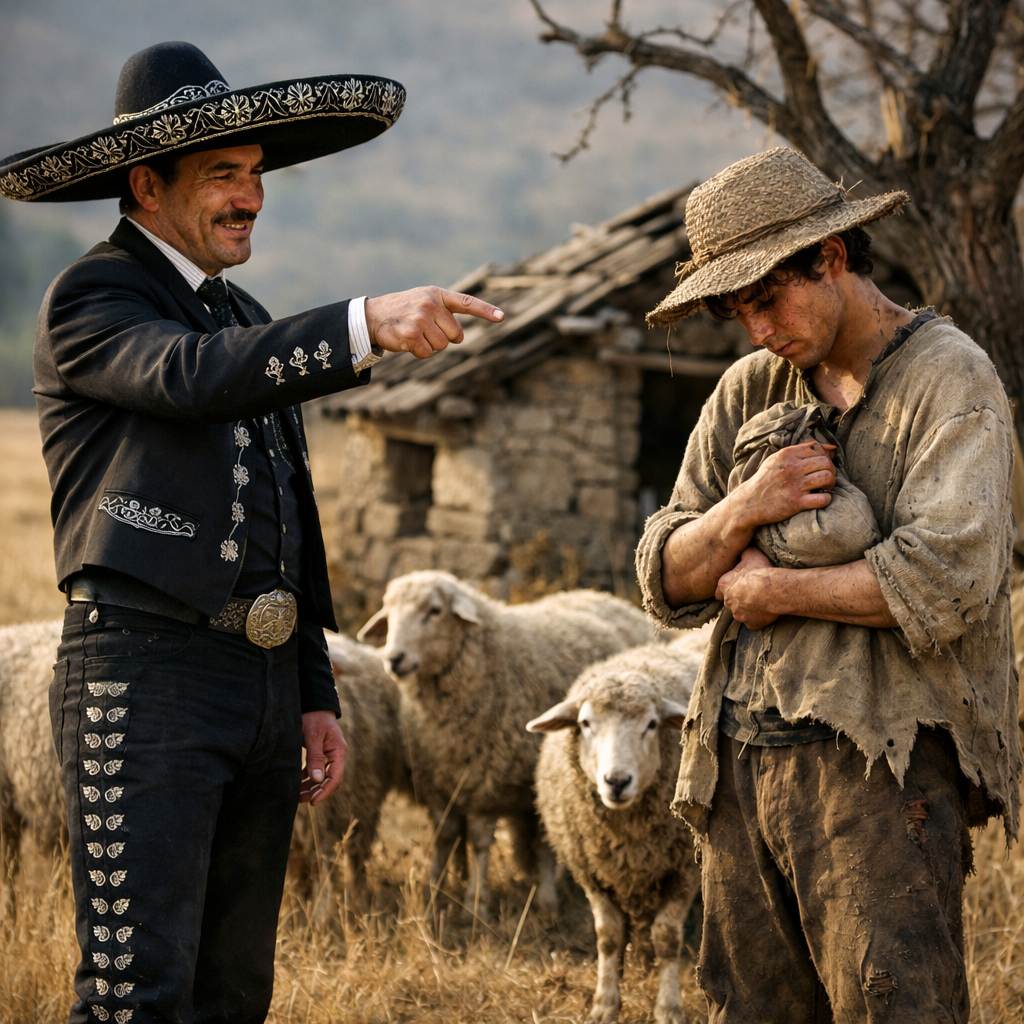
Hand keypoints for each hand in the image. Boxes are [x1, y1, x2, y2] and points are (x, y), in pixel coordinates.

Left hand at [300, 710, 346, 805]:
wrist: (313, 704)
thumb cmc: (313, 718)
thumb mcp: (313, 736)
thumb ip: (315, 757)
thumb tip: (317, 779)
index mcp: (338, 751)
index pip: (335, 777)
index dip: (325, 791)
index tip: (313, 801)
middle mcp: (335, 755)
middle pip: (329, 780)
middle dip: (316, 792)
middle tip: (301, 801)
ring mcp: (328, 755)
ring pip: (321, 777)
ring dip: (310, 787)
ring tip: (296, 796)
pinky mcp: (320, 754)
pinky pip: (315, 770)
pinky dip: (306, 778)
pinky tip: (296, 784)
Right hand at [364, 287, 503, 359]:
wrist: (373, 315)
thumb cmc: (404, 310)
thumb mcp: (425, 302)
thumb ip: (444, 311)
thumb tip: (460, 337)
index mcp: (438, 294)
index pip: (467, 302)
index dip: (486, 311)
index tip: (502, 317)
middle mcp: (430, 304)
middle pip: (456, 335)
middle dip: (444, 338)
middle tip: (426, 331)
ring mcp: (420, 318)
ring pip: (442, 346)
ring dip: (429, 346)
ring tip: (415, 333)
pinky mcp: (410, 333)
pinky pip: (427, 354)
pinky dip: (419, 352)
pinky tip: (407, 341)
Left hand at [715, 547, 778, 628]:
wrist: (774, 589)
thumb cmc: (761, 570)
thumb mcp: (751, 554)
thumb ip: (743, 554)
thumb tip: (742, 550)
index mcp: (724, 585)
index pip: (719, 591)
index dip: (728, 589)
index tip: (738, 586)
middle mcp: (728, 602)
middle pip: (730, 603)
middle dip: (738, 600)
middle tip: (751, 594)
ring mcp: (739, 615)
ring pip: (741, 614)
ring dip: (748, 609)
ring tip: (761, 601)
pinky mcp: (751, 624)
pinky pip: (753, 622)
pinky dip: (758, 618)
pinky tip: (767, 610)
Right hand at [733, 441, 835, 529]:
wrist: (749, 503)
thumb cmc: (766, 480)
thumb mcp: (777, 459)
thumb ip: (802, 450)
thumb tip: (832, 448)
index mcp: (786, 455)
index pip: (817, 448)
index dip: (824, 456)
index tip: (820, 466)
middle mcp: (791, 468)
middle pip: (825, 462)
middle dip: (830, 470)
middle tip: (825, 478)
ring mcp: (794, 485)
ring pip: (827, 478)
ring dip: (831, 484)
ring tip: (825, 488)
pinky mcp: (796, 503)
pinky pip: (823, 499)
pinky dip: (826, 499)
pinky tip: (819, 499)